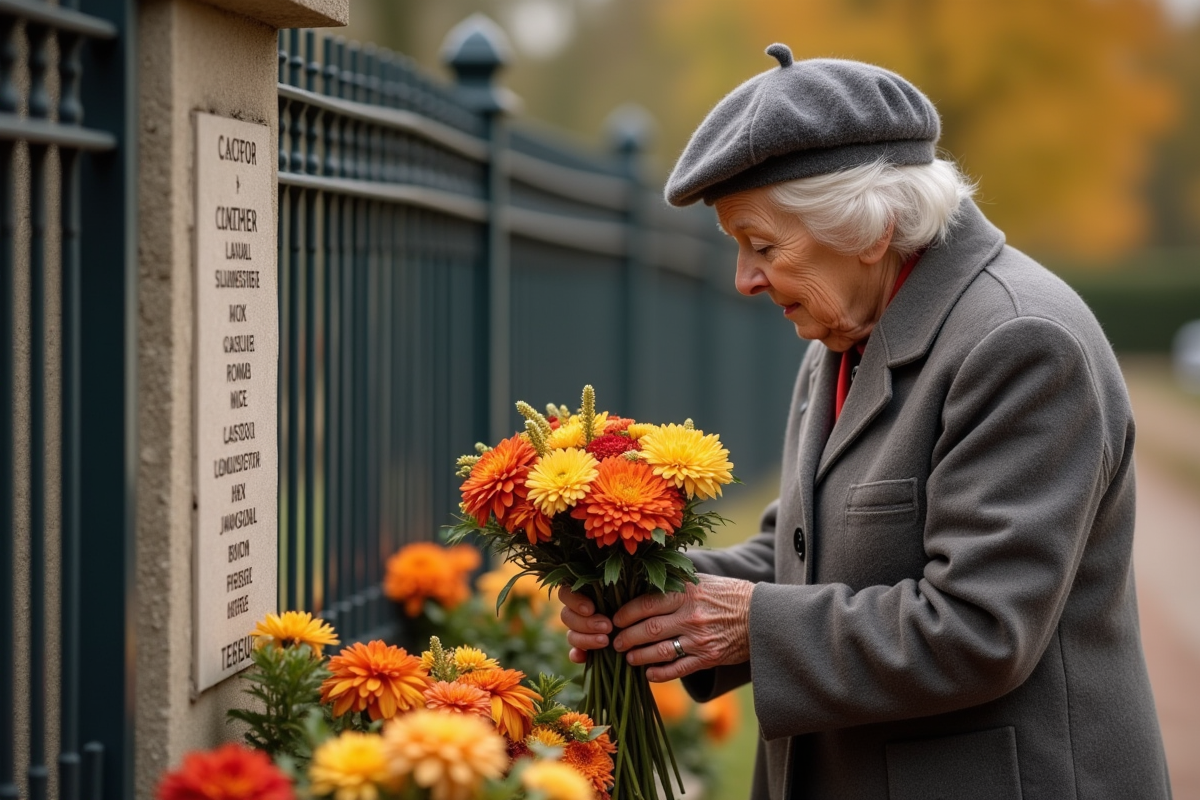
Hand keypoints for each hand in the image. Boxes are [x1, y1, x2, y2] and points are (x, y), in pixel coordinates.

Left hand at [559, 575, 753, 681]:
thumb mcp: (702, 581)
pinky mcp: (708, 657)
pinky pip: (678, 669)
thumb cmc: (728, 594)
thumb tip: (643, 581)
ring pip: (660, 652)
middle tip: (615, 643)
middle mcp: (691, 616)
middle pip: (648, 629)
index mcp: (687, 593)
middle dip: (627, 638)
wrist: (762, 616)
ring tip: (629, 658)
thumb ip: (675, 583)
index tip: (615, 620)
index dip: (626, 614)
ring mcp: (700, 639)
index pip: (646, 604)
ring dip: (639, 657)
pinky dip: (660, 674)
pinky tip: (649, 675)